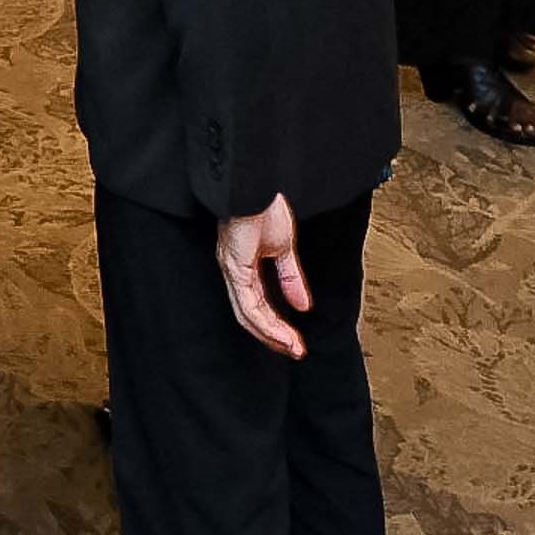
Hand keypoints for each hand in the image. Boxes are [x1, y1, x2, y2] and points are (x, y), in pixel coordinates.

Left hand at [214, 194, 311, 355]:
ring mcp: (232, 269)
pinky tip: (283, 333)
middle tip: (295, 351)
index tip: (294, 341)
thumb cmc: (263, 204)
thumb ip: (290, 277)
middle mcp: (233, 271)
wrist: (255, 183)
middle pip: (249, 316)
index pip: (255, 305)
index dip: (275, 325)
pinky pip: (248, 304)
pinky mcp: (235, 266)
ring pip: (248, 315)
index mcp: (242, 265)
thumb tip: (302, 305)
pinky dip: (267, 322)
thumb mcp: (284, 246)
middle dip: (273, 337)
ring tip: (293, 348)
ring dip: (272, 335)